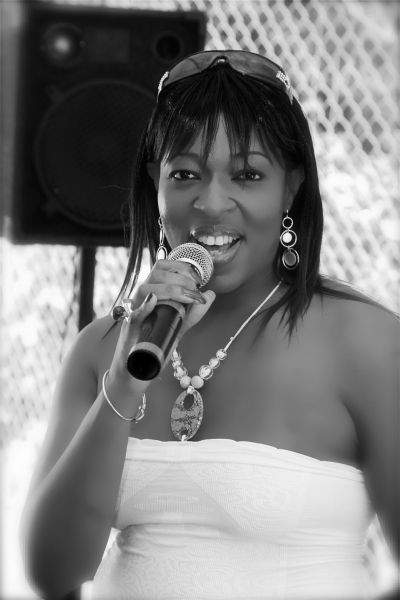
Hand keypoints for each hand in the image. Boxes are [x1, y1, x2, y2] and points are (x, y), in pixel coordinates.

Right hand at [108, 259, 215, 394]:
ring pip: (145, 289)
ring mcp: (134, 311)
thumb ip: (195, 310)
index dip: (180, 267)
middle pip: (155, 273)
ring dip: (169, 289)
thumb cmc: (157, 340)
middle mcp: (142, 297)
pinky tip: (155, 301)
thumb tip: (210, 293)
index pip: (162, 266)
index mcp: (152, 291)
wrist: (140, 365)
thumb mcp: (180, 323)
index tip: (197, 278)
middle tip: (194, 291)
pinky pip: (135, 313)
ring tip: (186, 298)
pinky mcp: (130, 328)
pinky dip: (145, 306)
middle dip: (180, 278)